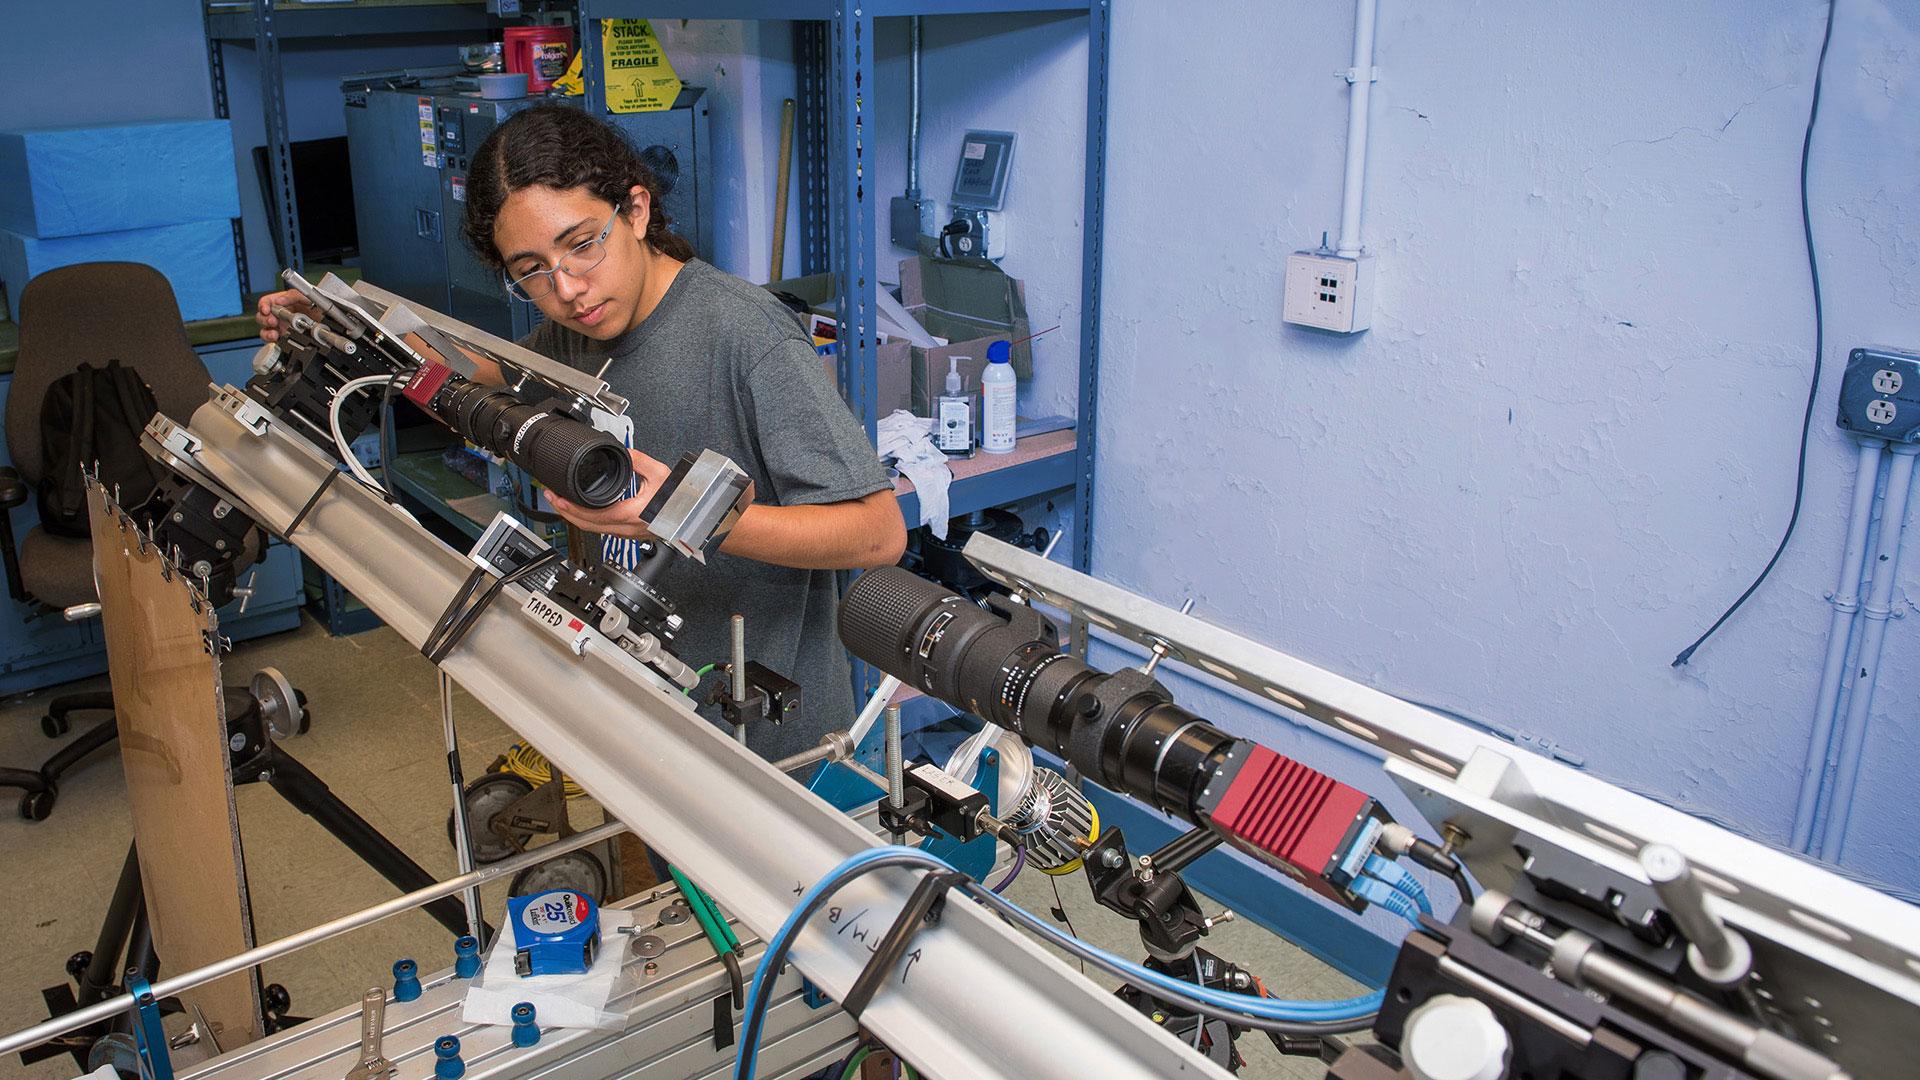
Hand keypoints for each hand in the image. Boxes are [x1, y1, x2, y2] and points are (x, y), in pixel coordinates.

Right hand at [255, 288, 316, 342]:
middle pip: (262, 317)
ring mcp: (282, 327)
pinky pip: (274, 341)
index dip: (263, 306)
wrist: (330, 319)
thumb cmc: (318, 306)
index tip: (266, 310)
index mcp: (282, 303)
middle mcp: (280, 315)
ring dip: (267, 332)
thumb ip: (293, 295)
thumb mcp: (306, 296)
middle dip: (265, 319)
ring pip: (266, 330)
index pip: (266, 302)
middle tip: (273, 321)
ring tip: (274, 333)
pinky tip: (278, 338)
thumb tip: (280, 300)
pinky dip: (273, 340)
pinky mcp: (286, 338)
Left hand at [545, 448, 675, 540]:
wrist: (693, 516)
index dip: (569, 507)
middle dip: (564, 512)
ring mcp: (627, 533)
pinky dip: (588, 520)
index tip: (557, 495)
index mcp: (630, 514)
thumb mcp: (660, 474)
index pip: (590, 516)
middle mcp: (625, 528)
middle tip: (551, 497)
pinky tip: (583, 511)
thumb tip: (623, 451)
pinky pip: (602, 529)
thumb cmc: (680, 501)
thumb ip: (638, 460)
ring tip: (562, 502)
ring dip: (575, 517)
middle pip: (586, 526)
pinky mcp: (629, 533)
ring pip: (593, 530)